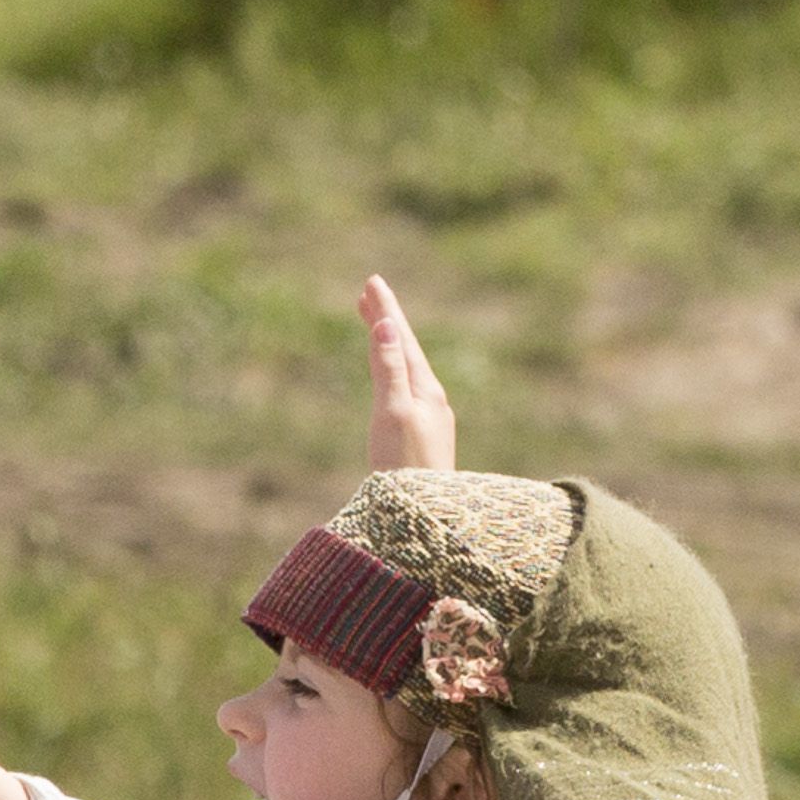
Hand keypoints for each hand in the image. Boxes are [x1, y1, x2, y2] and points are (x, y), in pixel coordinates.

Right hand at [358, 275, 455, 473]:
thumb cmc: (405, 466)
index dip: (387, 311)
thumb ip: (389, 369)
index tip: (372, 283)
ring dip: (390, 346)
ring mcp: (429, 419)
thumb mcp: (393, 412)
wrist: (425, 516)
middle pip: (406, 351)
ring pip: (407, 370)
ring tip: (378, 329)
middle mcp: (431, 400)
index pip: (402, 340)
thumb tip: (388, 326)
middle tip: (368, 295)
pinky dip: (393, 371)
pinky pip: (406, 389)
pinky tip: (392, 380)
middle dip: (387, 323)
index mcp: (424, 389)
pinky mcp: (422, 438)